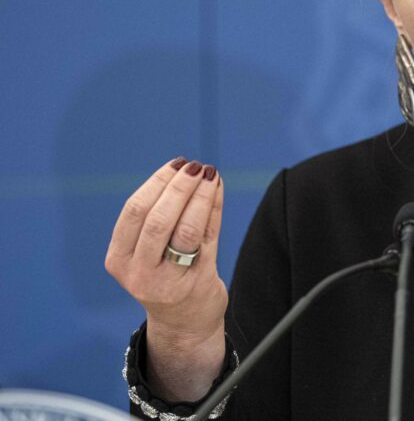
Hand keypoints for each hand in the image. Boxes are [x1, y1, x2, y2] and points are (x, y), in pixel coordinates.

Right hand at [105, 158, 227, 399]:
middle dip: (180, 187)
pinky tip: (218, 190)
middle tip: (196, 166)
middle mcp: (140, 273)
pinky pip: (209, 237)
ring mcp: (170, 280)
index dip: (157, 183)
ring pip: (186, 229)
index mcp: (119, 260)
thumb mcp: (147, 252)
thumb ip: (159, 217)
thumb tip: (185, 170)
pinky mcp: (199, 282)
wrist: (184, 324)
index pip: (135, 212)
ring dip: (201, 196)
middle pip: (159, 219)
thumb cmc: (164, 277)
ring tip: (211, 174)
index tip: (176, 164)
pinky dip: (214, 209)